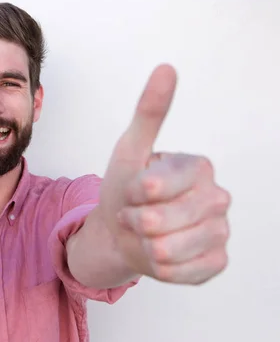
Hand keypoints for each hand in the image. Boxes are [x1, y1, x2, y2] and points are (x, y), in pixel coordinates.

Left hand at [98, 64, 230, 284]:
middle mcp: (217, 197)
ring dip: (144, 245)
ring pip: (170, 250)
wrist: (122, 231)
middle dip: (135, 221)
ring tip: (144, 233)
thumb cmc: (125, 189)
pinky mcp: (216, 262)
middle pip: (164, 221)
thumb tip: (166, 68)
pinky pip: (182, 272)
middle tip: (134, 215)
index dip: (136, 193)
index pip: (159, 185)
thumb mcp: (129, 150)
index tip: (132, 191)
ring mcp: (220, 231)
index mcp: (199, 167)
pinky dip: (159, 268)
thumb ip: (149, 112)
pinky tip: (158, 254)